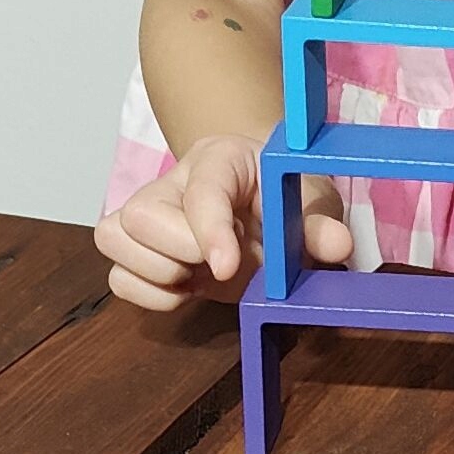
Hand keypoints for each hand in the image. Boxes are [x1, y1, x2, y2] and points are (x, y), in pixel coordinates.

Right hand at [95, 133, 350, 310]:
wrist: (264, 198)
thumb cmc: (285, 194)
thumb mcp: (311, 204)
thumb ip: (319, 225)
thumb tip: (338, 247)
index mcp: (220, 158)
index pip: (200, 190)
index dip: (210, 231)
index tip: (227, 267)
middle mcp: (173, 181)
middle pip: (139, 214)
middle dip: (179, 253)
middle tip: (223, 264)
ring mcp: (148, 214)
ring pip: (115, 240)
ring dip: (160, 274)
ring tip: (203, 273)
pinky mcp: (136, 249)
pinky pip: (117, 277)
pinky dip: (150, 295)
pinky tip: (188, 287)